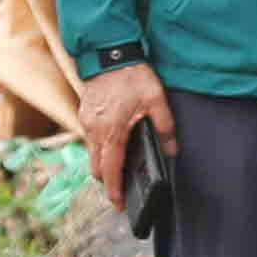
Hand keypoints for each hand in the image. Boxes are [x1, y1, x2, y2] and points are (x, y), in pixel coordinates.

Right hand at [77, 60, 173, 210]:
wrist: (109, 52)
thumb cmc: (133, 76)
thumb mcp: (157, 101)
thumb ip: (165, 127)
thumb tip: (172, 151)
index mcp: (111, 131)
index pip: (110, 170)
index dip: (114, 190)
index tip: (119, 204)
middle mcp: (94, 130)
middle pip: (96, 166)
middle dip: (108, 180)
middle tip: (122, 189)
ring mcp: (86, 121)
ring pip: (91, 153)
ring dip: (103, 164)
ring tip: (119, 170)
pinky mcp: (84, 113)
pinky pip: (90, 139)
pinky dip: (100, 148)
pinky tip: (114, 145)